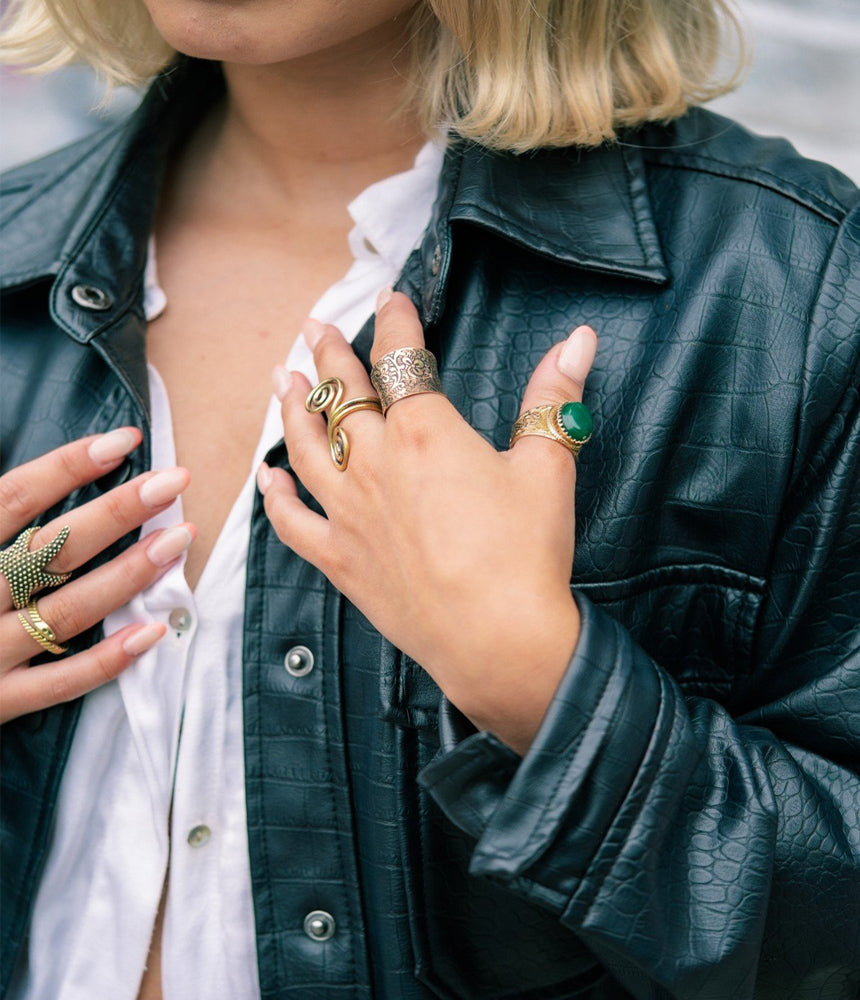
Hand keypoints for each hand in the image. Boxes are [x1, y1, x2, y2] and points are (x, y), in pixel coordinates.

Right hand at [0, 430, 194, 723]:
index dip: (67, 466)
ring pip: (66, 611)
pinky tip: (153, 630)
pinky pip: (59, 683)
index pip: (13, 499)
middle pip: (50, 549)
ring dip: (128, 575)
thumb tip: (32, 482)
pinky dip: (107, 660)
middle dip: (116, 512)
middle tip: (174, 481)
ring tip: (180, 538)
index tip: (124, 441)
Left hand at [260, 291, 596, 753]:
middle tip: (315, 326)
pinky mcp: (340, 559)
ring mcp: (350, 513)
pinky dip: (275, 497)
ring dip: (291, 407)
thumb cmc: (525, 555)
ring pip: (305, 446)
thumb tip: (578, 340)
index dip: (396, 323)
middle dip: (328, 354)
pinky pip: (292, 522)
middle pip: (342, 395)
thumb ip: (553, 400)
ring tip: (282, 379)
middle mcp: (375, 464)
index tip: (391, 300)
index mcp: (425, 433)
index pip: (402, 360)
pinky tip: (267, 477)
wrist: (496, 640)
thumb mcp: (547, 468)